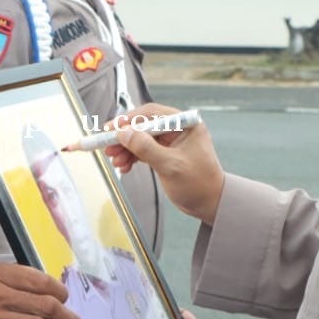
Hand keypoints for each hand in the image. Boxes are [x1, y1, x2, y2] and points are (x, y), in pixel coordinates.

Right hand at [104, 103, 225, 224]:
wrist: (211, 204)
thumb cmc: (200, 184)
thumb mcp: (171, 166)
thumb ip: (147, 148)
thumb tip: (125, 133)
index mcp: (185, 124)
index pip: (151, 114)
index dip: (128, 120)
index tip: (111, 129)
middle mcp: (177, 129)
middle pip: (143, 126)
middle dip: (124, 137)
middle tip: (107, 147)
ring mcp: (171, 142)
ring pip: (140, 139)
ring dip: (126, 149)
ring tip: (115, 161)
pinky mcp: (165, 154)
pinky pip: (143, 150)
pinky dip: (132, 157)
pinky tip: (124, 166)